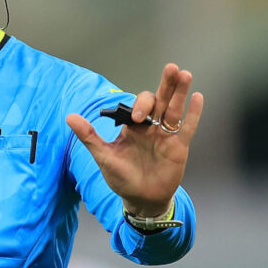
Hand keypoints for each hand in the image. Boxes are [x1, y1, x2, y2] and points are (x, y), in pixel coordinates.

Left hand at [66, 63, 203, 217]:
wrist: (140, 199)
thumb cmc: (122, 177)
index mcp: (133, 127)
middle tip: (171, 68)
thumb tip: (69, 117)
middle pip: (160, 100)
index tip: (137, 118)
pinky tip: (198, 97)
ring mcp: (166, 135)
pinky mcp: (179, 147)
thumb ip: (89, 136)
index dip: (140, 106)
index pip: (139, 106)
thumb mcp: (103, 156)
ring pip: (174, 109)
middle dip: (166, 84)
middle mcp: (151, 127)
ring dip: (180, 93)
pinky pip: (187, 128)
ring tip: (185, 74)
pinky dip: (193, 114)